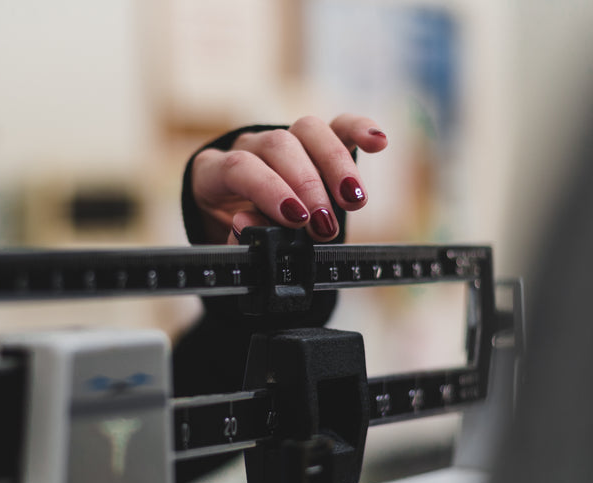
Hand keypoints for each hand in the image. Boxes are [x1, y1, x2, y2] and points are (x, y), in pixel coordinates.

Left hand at [190, 114, 387, 243]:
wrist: (243, 231)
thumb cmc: (231, 239)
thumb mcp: (226, 246)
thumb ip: (233, 238)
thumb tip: (245, 221)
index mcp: (213, 172)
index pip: (239, 167)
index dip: (269, 189)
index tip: (296, 218)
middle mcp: (248, 147)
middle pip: (277, 145)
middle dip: (306, 185)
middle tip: (324, 225)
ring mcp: (284, 140)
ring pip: (308, 131)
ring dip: (335, 166)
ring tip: (353, 202)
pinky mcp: (316, 143)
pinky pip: (338, 126)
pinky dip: (359, 130)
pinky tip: (379, 142)